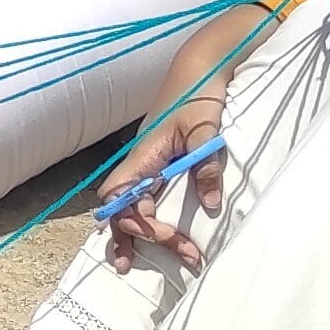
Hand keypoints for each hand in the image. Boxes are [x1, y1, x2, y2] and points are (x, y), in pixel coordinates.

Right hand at [94, 94, 229, 268]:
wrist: (200, 67)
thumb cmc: (197, 94)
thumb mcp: (204, 130)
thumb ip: (205, 165)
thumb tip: (209, 203)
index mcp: (143, 156)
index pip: (120, 196)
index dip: (133, 220)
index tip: (164, 234)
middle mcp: (140, 163)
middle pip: (122, 207)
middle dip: (136, 236)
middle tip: (171, 258)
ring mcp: (148, 164)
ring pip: (128, 204)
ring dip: (131, 232)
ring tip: (128, 261)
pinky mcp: (160, 162)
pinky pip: (143, 195)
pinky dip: (143, 217)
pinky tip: (151, 233)